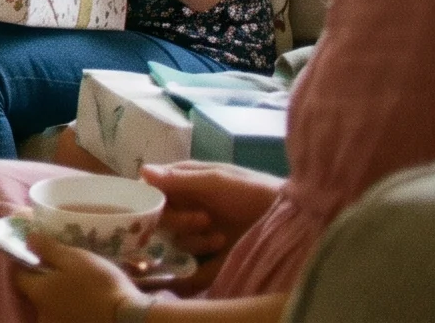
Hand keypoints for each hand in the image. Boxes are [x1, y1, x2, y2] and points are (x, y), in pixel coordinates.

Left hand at [12, 234, 147, 322]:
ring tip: (79, 287)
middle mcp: (42, 315)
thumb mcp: (74, 258)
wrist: (129, 320)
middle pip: (37, 294)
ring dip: (61, 298)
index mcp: (38, 293)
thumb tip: (27, 240)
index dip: (25, 263)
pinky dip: (73, 310)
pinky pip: (68, 318)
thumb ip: (47, 249)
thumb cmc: (99, 285)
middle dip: (46, 282)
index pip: (19, 277)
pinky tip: (88, 303)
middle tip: (63, 270)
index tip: (36, 254)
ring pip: (53, 308)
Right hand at [142, 159, 283, 273]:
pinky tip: (220, 247)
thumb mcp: (218, 181)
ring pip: (173, 241)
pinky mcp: (208, 255)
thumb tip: (141, 171)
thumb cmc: (254, 191)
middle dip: (178, 221)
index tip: (160, 208)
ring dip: (193, 239)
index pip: (150, 191)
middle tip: (203, 219)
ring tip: (219, 236)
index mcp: (184, 183)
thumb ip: (180, 179)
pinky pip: (189, 262)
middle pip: (159, 219)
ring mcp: (197, 231)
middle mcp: (186, 206)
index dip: (150, 200)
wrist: (293, 219)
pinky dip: (199, 256)